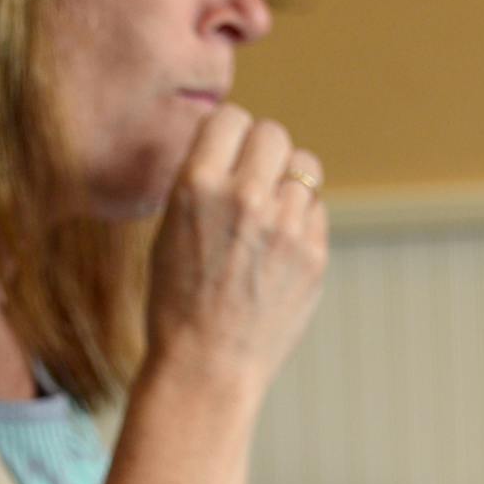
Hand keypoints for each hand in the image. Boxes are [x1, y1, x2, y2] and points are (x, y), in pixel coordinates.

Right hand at [142, 103, 327, 399]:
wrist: (206, 367)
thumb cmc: (176, 304)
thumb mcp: (168, 233)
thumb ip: (203, 186)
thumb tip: (235, 152)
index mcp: (198, 185)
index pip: (231, 117)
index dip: (230, 134)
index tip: (228, 153)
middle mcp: (245, 196)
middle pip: (273, 134)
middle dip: (262, 153)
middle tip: (252, 182)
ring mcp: (286, 225)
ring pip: (304, 167)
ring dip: (288, 182)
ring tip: (270, 214)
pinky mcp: (314, 253)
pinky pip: (315, 210)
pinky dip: (300, 221)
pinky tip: (278, 251)